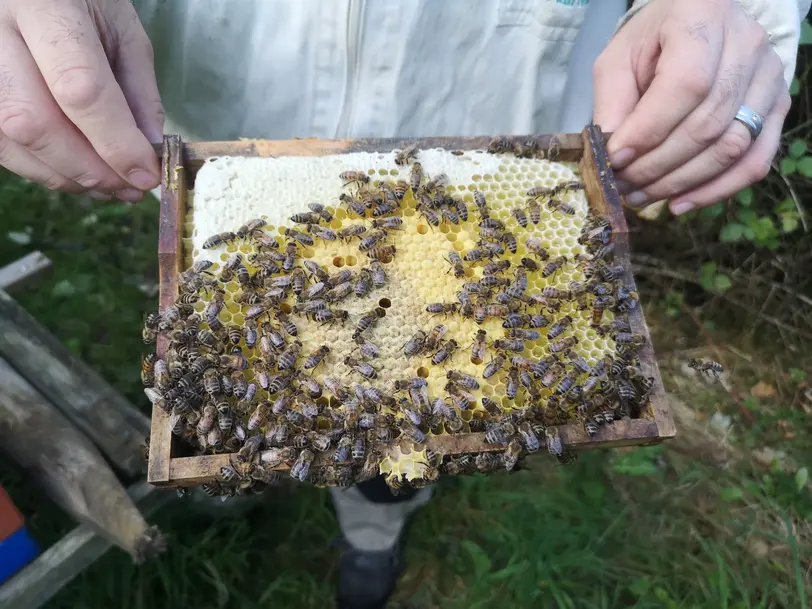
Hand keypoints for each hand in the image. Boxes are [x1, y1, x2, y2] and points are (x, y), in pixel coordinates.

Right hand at [0, 0, 163, 201]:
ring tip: (110, 185)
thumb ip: (138, 90)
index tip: (147, 173)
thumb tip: (148, 151)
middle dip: (88, 169)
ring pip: (10, 139)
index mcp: (45, 7)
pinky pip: (0, 144)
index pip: (79, 88)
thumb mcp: (123, 31)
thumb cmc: (81, 1)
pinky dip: (43, 168)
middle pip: (34, 122)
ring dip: (66, 176)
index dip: (116, 142)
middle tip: (129, 187)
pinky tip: (78, 172)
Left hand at [592, 0, 789, 214]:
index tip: (614, 158)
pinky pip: (756, 161)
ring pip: (731, 147)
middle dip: (657, 166)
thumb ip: (611, 102)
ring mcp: (770, 77)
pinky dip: (716, 190)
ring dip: (681, 183)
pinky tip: (679, 204)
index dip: (649, 131)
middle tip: (622, 185)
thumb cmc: (651, 42)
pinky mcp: (778, 107)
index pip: (686, 85)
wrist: (696, 25)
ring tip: (641, 196)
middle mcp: (748, 44)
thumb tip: (611, 154)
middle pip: (707, 124)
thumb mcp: (618, 60)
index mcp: (703, 18)